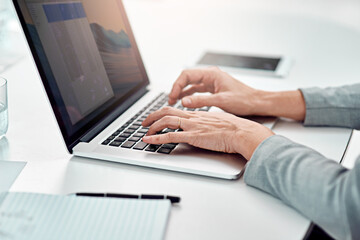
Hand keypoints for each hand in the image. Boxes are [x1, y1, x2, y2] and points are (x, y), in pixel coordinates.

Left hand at [142, 107, 273, 159]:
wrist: (242, 132)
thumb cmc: (235, 129)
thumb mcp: (218, 122)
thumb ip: (207, 123)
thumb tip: (203, 127)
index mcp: (198, 114)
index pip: (176, 110)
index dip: (163, 113)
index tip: (156, 117)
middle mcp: (193, 117)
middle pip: (167, 111)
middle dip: (152, 116)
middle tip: (144, 122)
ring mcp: (192, 126)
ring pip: (166, 121)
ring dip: (152, 126)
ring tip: (144, 132)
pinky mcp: (193, 136)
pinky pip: (171, 136)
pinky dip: (157, 138)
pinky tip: (148, 141)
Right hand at [168, 67, 262, 115]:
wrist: (256, 102)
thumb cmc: (244, 100)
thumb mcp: (221, 101)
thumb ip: (201, 101)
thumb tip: (183, 102)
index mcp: (212, 74)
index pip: (186, 75)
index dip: (176, 85)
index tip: (172, 96)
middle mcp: (210, 76)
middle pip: (187, 78)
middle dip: (177, 88)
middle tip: (170, 100)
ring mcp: (211, 82)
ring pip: (191, 84)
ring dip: (182, 92)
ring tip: (173, 102)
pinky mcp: (213, 89)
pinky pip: (197, 90)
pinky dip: (189, 95)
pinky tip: (184, 102)